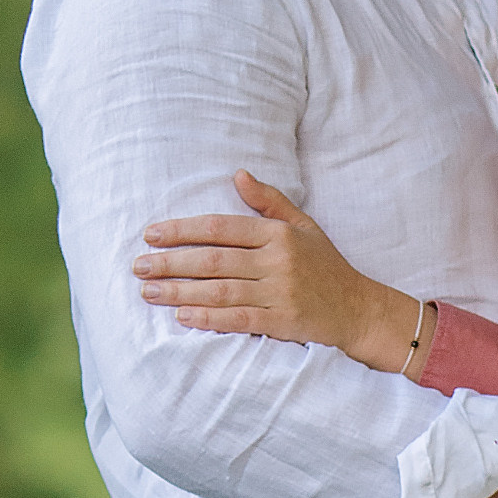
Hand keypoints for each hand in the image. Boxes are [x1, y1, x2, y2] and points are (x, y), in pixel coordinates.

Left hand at [134, 173, 418, 370]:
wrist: (358, 309)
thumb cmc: (326, 266)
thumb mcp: (303, 226)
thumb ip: (269, 201)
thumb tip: (237, 175)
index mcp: (278, 234)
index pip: (220, 227)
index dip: (182, 230)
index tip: (151, 235)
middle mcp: (278, 261)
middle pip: (213, 260)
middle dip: (171, 262)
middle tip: (139, 266)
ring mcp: (280, 293)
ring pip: (220, 290)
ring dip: (180, 292)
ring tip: (150, 292)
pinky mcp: (282, 322)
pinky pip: (238, 319)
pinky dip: (209, 318)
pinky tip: (183, 317)